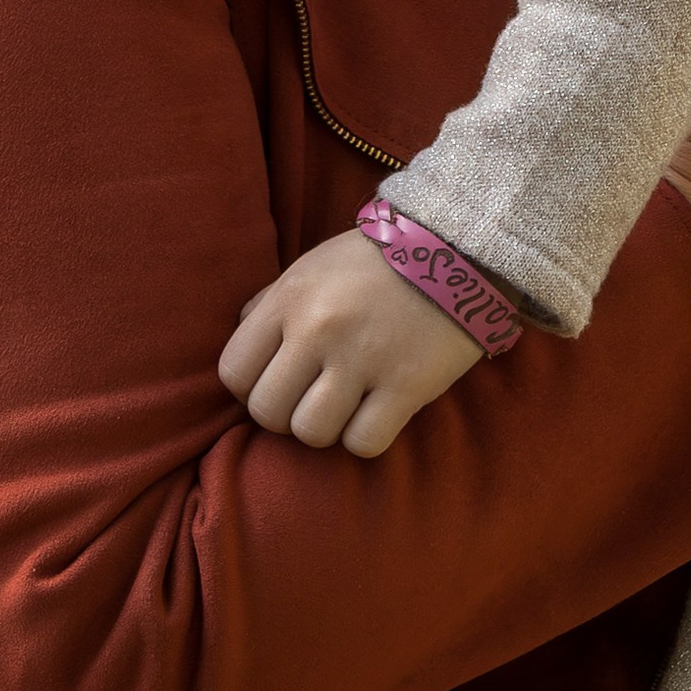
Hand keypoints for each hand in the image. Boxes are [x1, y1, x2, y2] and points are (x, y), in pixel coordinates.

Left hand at [220, 228, 481, 457]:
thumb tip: (241, 341)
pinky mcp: (405, 386)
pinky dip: (366, 437)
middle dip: (285, 415)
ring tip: (346, 405)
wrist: (456, 247)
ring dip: (326, 428)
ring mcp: (362, 359)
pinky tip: (377, 412)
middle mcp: (318, 329)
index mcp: (290, 298)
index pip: (234, 371)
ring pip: (311, 434)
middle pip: (267, 413)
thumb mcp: (311, 266)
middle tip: (311, 398)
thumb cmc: (376, 261)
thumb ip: (270, 304)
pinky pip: (362, 443)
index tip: (276, 383)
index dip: (249, 389)